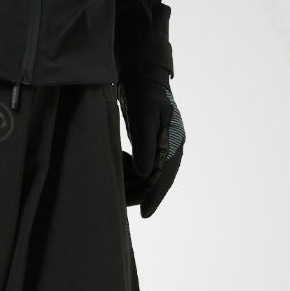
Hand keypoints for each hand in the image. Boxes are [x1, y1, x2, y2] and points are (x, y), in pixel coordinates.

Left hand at [117, 68, 186, 218]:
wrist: (143, 76)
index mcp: (174, 141)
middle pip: (157, 179)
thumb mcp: (142, 117)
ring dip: (133, 180)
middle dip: (139, 191)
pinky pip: (145, 165)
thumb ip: (144, 146)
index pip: (165, 176)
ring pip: (150, 174)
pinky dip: (131, 169)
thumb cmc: (143, 94)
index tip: (145, 214)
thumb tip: (146, 176)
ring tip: (115, 181)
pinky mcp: (154, 144)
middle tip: (119, 199)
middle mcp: (172, 146)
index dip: (154, 196)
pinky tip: (119, 164)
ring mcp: (164, 146)